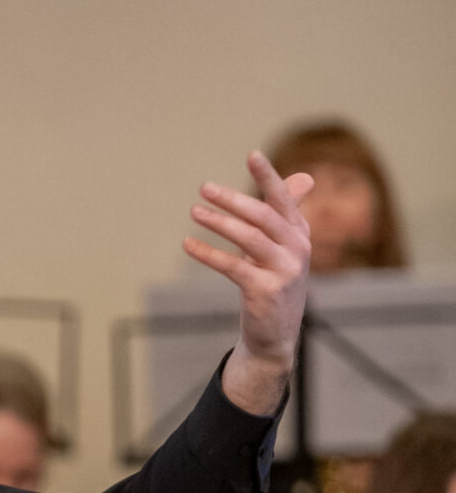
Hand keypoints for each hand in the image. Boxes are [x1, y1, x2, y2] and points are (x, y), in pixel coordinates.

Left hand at [183, 150, 313, 416]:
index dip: (268, 176)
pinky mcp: (265, 291)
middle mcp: (297, 249)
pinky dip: (208, 253)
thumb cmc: (274, 285)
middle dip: (233, 199)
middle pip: (264, 215)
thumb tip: (304, 178)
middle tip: (205, 187)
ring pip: (249, 238)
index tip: (252, 154)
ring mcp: (284, 271)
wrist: (275, 337)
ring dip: (218, 223)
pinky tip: (188, 244)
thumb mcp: (284, 248)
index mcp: (299, 234)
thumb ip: (285, 215)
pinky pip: (233, 266)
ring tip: (194, 212)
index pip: (284, 199)